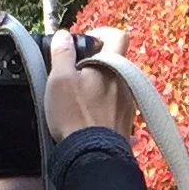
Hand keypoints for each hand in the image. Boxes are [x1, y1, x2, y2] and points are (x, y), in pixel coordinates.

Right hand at [44, 26, 134, 140]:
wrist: (91, 155)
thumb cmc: (74, 116)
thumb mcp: (59, 79)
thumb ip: (62, 53)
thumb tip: (64, 36)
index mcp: (112, 66)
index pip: (118, 36)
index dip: (101, 34)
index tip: (84, 42)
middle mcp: (126, 82)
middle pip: (113, 62)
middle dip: (93, 64)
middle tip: (72, 73)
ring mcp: (129, 104)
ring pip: (113, 84)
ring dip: (97, 86)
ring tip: (76, 98)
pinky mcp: (126, 122)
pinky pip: (114, 105)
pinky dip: (101, 106)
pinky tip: (85, 116)